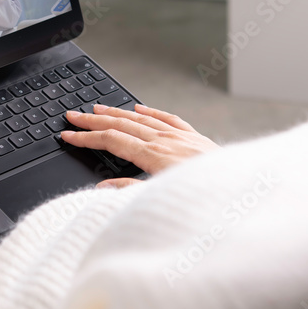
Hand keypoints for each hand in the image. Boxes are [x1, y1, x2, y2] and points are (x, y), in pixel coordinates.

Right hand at [60, 103, 218, 187]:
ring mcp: (181, 137)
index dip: (86, 138)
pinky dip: (151, 112)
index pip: (110, 141)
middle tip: (72, 114)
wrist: (239, 192)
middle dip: (93, 119)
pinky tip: (141, 108)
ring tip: (97, 107)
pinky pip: (169, 119)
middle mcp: (165, 141)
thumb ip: (128, 190)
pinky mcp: (195, 139)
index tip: (68, 135)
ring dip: (116, 112)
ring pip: (142, 118)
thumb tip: (101, 186)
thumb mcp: (160, 199)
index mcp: (152, 156)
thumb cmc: (202, 201)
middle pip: (121, 124)